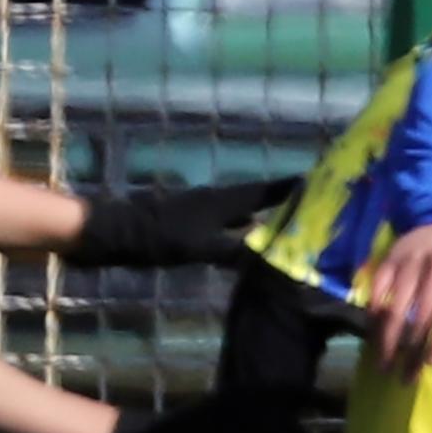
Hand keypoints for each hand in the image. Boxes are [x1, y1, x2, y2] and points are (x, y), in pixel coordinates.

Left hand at [65, 173, 297, 269]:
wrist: (113, 233)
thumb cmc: (157, 237)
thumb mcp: (199, 247)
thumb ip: (233, 249)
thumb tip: (270, 252)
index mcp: (222, 200)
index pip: (264, 191)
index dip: (289, 188)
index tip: (318, 179)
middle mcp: (215, 200)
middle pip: (255, 198)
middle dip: (281, 202)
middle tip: (310, 206)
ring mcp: (201, 211)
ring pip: (240, 211)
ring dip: (262, 215)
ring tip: (286, 224)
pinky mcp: (189, 224)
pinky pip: (226, 224)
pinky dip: (242, 229)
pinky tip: (245, 241)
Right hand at [359, 220, 431, 373]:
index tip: (430, 364)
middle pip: (419, 316)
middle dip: (410, 350)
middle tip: (403, 377)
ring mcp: (408, 261)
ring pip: (394, 306)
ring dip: (387, 340)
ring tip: (383, 364)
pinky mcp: (388, 259)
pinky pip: (376, 291)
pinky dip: (374, 316)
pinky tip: (374, 335)